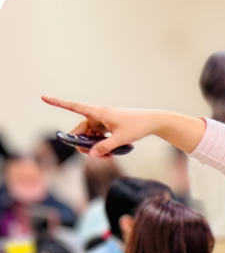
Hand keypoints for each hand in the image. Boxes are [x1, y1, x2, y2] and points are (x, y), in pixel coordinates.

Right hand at [41, 97, 160, 157]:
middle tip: (91, 154)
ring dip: (93, 147)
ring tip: (107, 156)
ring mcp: (102, 121)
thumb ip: (105, 147)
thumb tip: (90, 155)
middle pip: (80, 130)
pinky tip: (109, 154)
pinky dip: (100, 145)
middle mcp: (97, 115)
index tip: (43, 97)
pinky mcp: (107, 127)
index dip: (58, 102)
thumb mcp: (121, 139)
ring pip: (89, 136)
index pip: (73, 106)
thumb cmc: (137, 126)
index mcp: (98, 112)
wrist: (152, 122)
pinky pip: (97, 137)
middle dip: (82, 143)